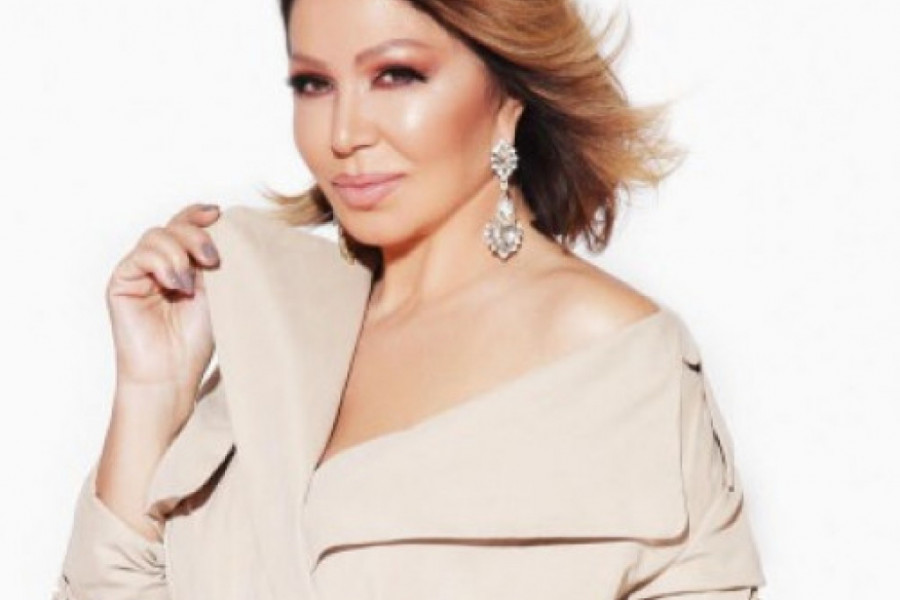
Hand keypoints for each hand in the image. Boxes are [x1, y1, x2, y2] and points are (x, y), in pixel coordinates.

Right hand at [105, 203, 221, 429]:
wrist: (172, 373)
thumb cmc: (197, 339)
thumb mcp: (216, 291)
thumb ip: (214, 260)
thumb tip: (221, 224)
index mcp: (184, 264)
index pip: (187, 226)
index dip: (199, 215)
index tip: (219, 214)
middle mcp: (159, 264)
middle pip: (173, 226)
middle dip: (195, 235)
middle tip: (212, 259)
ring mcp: (139, 272)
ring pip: (156, 236)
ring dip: (179, 253)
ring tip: (190, 284)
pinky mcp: (121, 282)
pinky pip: (139, 255)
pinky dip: (161, 263)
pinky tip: (175, 284)